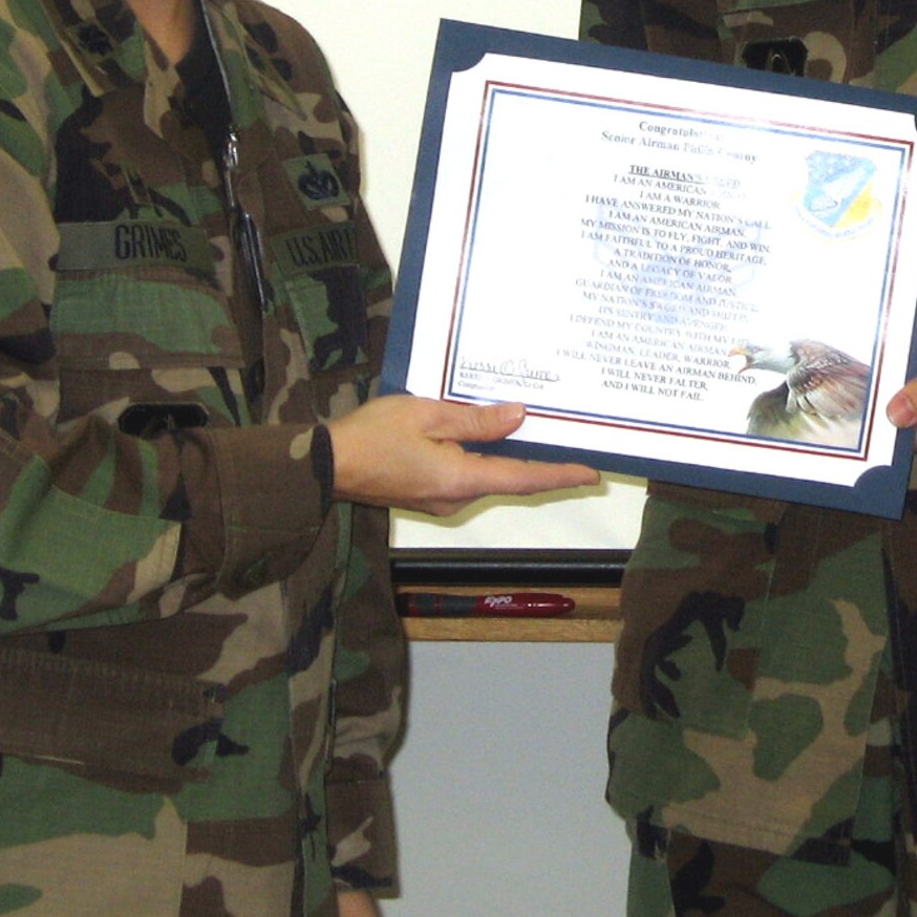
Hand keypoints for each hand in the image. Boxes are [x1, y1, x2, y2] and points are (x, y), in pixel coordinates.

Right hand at [327, 395, 599, 516]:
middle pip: (507, 478)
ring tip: (531, 429)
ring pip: (484, 475)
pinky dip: (480, 458)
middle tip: (567, 439)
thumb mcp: (427, 414)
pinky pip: (464, 476)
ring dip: (505, 456)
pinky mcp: (427, 495)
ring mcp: (440, 501)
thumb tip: (517, 417)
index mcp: (460, 480)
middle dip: (536, 460)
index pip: (523, 478)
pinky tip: (486, 436)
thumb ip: (475, 420)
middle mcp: (455, 498)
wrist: (325, 464)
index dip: (559, 475)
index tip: (590, 473)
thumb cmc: (371, 435)